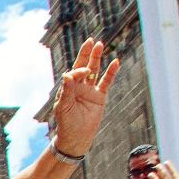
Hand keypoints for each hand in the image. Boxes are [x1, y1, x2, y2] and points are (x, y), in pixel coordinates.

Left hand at [49, 37, 118, 157]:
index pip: (74, 73)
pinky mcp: (100, 97)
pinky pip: (106, 82)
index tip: (83, 71)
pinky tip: (115, 62)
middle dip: (86, 54)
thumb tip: (67, 75)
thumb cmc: (66, 124)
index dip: (79, 70)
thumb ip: (66, 91)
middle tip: (91, 41)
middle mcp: (78, 87)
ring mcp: (90, 91)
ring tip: (100, 44)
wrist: (76, 138)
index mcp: (67, 88)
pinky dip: (111, 72)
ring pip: (95, 71)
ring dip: (97, 58)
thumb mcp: (63, 108)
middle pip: (83, 66)